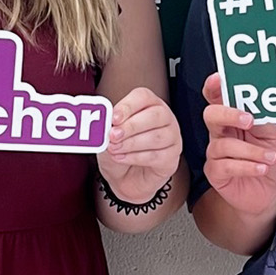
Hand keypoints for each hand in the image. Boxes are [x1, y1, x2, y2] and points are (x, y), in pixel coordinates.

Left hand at [96, 87, 180, 204]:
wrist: (124, 177)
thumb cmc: (119, 149)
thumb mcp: (106, 136)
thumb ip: (106, 128)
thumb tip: (104, 123)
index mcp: (147, 104)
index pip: (143, 96)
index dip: (128, 106)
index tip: (114, 118)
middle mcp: (163, 117)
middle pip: (154, 115)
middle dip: (131, 126)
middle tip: (113, 136)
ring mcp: (171, 137)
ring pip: (156, 137)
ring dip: (131, 144)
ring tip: (114, 149)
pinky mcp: (172, 157)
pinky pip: (157, 156)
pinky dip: (136, 158)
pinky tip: (123, 158)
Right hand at [202, 73, 275, 218]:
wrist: (271, 193)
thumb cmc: (270, 160)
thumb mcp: (273, 136)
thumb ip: (263, 118)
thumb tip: (259, 102)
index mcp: (234, 119)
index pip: (218, 98)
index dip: (214, 87)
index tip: (218, 79)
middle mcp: (221, 134)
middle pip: (211, 115)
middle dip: (228, 114)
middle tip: (248, 120)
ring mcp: (216, 153)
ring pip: (223, 145)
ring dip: (251, 151)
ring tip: (269, 157)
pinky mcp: (215, 173)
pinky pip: (225, 166)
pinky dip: (247, 166)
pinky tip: (260, 168)